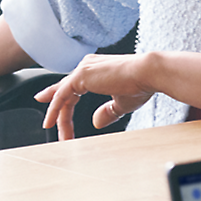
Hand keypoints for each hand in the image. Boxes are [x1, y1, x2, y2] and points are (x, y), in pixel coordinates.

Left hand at [33, 53, 157, 139]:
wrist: (149, 73)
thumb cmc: (141, 85)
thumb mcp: (121, 103)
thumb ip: (107, 112)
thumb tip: (95, 122)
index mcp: (95, 69)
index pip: (72, 87)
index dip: (61, 100)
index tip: (54, 113)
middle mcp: (87, 66)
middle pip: (65, 92)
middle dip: (58, 112)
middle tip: (55, 130)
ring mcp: (83, 69)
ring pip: (62, 95)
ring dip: (57, 116)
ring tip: (58, 134)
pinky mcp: (80, 75)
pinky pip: (61, 95)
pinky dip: (54, 109)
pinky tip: (51, 122)